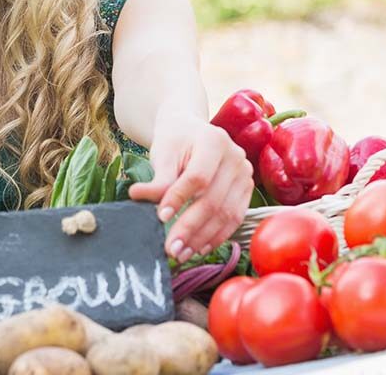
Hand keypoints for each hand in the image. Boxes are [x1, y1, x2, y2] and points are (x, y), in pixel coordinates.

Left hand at [128, 114, 253, 262]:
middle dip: (190, 228)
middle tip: (171, 249)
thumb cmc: (175, 141)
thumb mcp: (164, 153)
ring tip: (181, 253)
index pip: (198, 177)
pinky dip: (216, 237)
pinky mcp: (247, 190)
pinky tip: (199, 248)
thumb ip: (158, 178)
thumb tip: (138, 197)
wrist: (192, 132)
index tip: (159, 218)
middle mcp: (236, 157)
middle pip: (214, 199)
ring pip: (227, 214)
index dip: (179, 199)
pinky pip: (235, 218)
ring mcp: (245, 174)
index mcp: (214, 141)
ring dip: (203, 238)